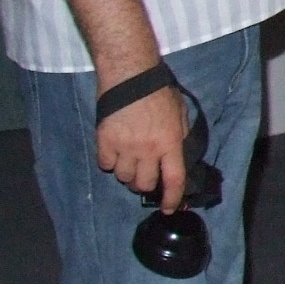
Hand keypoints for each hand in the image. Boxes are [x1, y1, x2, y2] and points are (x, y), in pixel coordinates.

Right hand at [97, 82, 188, 209]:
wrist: (130, 75)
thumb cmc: (158, 91)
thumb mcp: (179, 115)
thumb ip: (178, 138)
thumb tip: (178, 160)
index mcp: (170, 143)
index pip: (174, 180)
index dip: (172, 198)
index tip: (167, 208)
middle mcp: (148, 149)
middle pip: (145, 184)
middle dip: (147, 184)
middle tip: (146, 174)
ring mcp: (125, 146)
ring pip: (124, 178)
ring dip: (128, 174)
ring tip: (130, 161)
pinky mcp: (105, 140)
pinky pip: (106, 165)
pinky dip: (110, 162)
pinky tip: (115, 152)